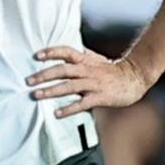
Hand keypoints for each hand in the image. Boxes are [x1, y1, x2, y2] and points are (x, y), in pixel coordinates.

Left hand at [27, 45, 149, 115]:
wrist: (135, 78)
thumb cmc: (113, 70)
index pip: (66, 51)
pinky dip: (68, 108)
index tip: (36, 56)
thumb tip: (68, 51)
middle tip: (28, 81)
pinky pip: (82, 103)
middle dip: (44, 75)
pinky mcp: (100, 97)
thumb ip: (82, 56)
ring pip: (69, 86)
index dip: (51, 52)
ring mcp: (93, 83)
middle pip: (62, 70)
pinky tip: (57, 113)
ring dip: (51, 91)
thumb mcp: (97, 60)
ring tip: (36, 95)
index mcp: (86, 60)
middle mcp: (87, 70)